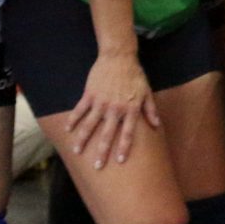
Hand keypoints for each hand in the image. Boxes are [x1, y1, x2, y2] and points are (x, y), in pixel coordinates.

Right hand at [69, 51, 158, 170]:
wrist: (119, 57)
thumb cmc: (135, 75)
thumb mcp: (146, 92)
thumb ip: (150, 110)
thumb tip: (157, 125)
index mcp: (130, 109)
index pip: (127, 133)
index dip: (123, 148)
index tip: (119, 161)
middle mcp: (115, 109)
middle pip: (107, 134)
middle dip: (102, 151)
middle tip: (98, 166)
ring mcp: (101, 102)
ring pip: (90, 125)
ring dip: (83, 140)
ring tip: (78, 151)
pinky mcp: (89, 95)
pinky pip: (79, 110)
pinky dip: (73, 121)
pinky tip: (68, 130)